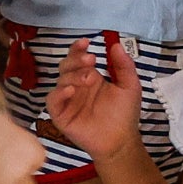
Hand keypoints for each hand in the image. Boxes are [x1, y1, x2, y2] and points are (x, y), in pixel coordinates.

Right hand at [44, 37, 144, 162]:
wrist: (121, 140)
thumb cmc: (124, 114)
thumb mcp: (129, 86)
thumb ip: (124, 65)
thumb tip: (116, 45)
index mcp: (90, 76)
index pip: (78, 58)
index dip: (78, 49)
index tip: (85, 42)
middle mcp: (76, 86)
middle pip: (66, 65)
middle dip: (76, 59)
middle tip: (90, 60)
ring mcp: (67, 100)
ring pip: (60, 80)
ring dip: (72, 75)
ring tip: (89, 78)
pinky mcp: (60, 115)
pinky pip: (53, 101)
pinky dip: (59, 93)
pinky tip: (71, 90)